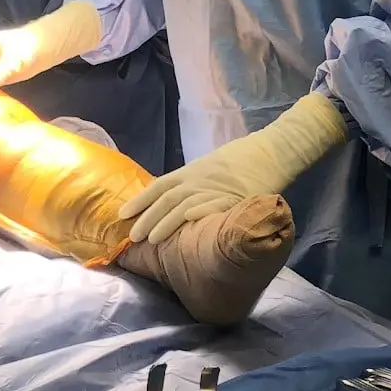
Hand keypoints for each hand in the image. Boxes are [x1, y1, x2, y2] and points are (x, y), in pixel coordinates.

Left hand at [119, 93, 347, 244]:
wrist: (268, 152)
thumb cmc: (236, 162)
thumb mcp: (206, 169)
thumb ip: (187, 184)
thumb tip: (163, 203)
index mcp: (190, 172)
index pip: (159, 186)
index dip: (140, 201)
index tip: (122, 216)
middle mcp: (199, 180)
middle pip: (168, 199)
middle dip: (148, 218)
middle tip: (132, 236)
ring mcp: (217, 188)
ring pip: (187, 205)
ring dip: (168, 222)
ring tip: (153, 239)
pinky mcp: (236, 197)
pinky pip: (217, 204)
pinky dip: (202, 211)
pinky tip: (190, 222)